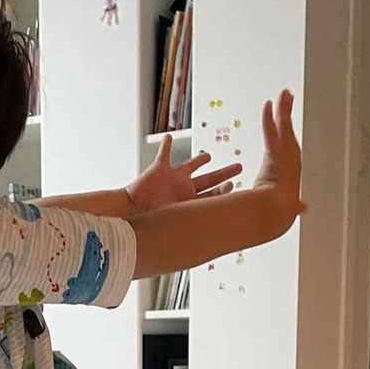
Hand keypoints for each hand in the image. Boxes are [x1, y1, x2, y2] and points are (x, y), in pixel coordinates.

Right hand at [125, 135, 241, 214]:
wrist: (130, 214)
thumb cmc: (150, 221)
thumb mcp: (177, 220)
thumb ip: (195, 220)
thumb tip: (216, 231)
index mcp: (189, 202)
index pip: (213, 196)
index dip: (224, 191)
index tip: (234, 185)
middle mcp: (184, 189)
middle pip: (209, 180)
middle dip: (224, 174)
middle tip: (239, 166)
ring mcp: (172, 179)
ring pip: (190, 166)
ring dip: (199, 160)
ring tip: (208, 155)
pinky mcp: (158, 169)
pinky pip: (164, 153)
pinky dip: (166, 144)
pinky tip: (168, 137)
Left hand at [252, 89, 305, 231]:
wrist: (275, 214)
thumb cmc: (275, 214)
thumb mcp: (285, 207)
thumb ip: (292, 206)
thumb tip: (302, 208)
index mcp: (289, 171)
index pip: (288, 146)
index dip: (288, 133)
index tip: (285, 122)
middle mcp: (290, 160)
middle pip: (289, 131)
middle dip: (287, 113)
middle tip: (287, 97)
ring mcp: (284, 156)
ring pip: (283, 128)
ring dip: (282, 110)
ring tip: (283, 94)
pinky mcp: (275, 153)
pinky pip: (272, 131)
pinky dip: (270, 118)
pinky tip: (268, 105)